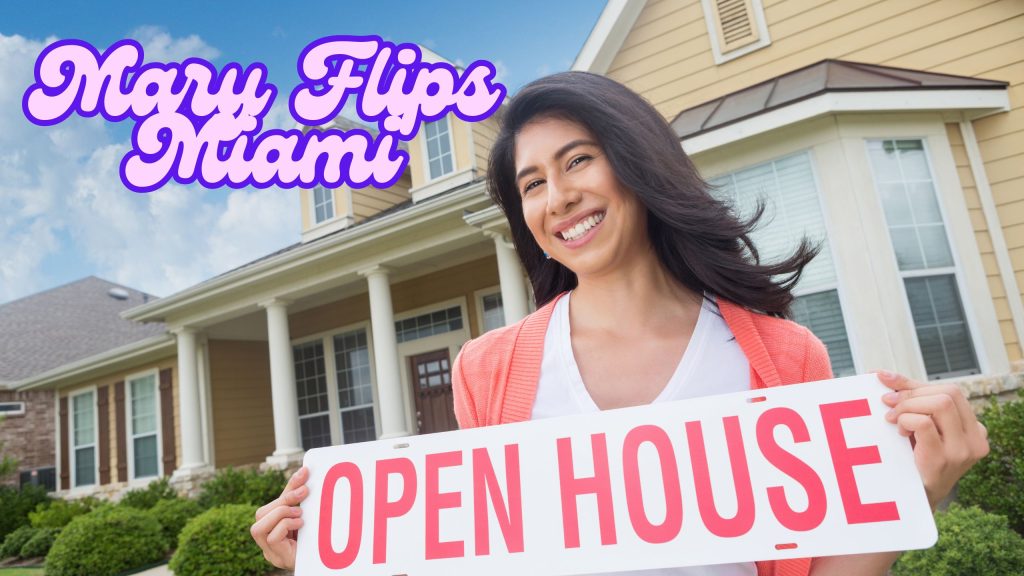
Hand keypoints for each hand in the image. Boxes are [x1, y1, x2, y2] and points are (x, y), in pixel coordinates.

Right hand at [251, 466, 309, 569]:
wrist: (324, 561)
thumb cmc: (314, 539)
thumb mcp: (305, 515)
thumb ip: (300, 498)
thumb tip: (304, 472)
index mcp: (272, 527)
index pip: (272, 504)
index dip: (287, 487)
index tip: (305, 473)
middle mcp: (266, 540)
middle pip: (260, 514)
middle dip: (283, 499)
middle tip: (304, 493)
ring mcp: (269, 551)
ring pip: (258, 528)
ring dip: (280, 513)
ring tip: (300, 513)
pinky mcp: (277, 557)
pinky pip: (272, 538)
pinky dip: (285, 525)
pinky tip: (300, 524)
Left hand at [877, 371, 989, 508]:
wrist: (913, 500)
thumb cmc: (915, 458)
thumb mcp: (920, 426)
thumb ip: (910, 399)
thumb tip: (882, 374)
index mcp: (974, 427)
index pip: (951, 391)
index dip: (916, 384)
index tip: (887, 382)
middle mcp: (976, 437)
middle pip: (949, 392)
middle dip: (913, 394)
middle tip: (889, 405)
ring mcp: (963, 450)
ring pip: (940, 403)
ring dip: (909, 406)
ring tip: (895, 421)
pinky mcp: (945, 459)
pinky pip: (924, 424)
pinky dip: (906, 421)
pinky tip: (900, 433)